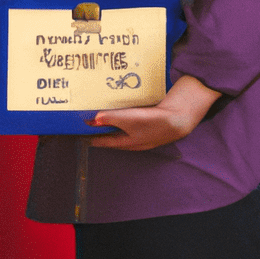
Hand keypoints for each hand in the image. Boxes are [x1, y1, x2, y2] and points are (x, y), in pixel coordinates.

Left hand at [88, 74, 220, 150]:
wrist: (178, 120)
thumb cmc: (152, 121)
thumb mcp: (128, 119)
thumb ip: (110, 118)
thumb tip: (93, 120)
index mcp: (126, 143)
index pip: (104, 142)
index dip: (92, 138)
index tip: (82, 136)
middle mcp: (134, 142)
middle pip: (113, 139)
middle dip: (102, 133)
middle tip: (91, 127)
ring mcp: (143, 137)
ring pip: (123, 134)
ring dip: (114, 128)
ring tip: (105, 120)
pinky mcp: (150, 129)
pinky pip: (133, 128)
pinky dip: (125, 123)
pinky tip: (126, 116)